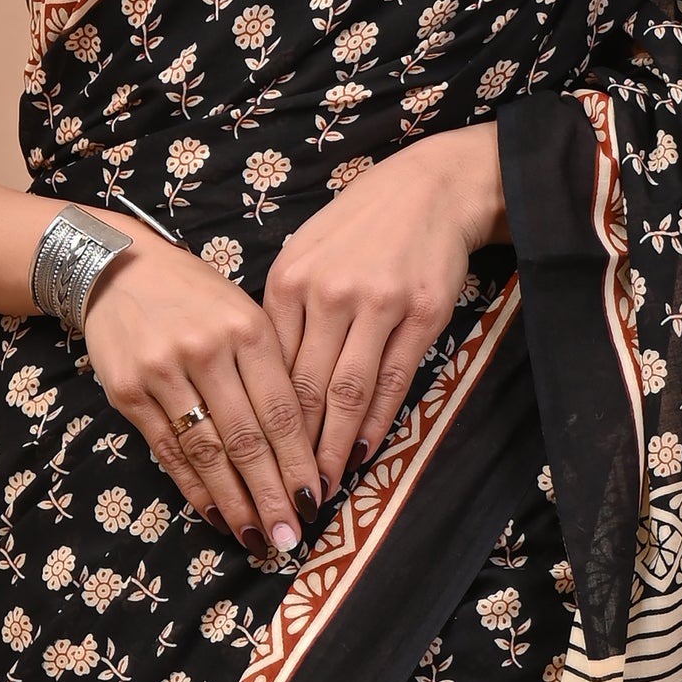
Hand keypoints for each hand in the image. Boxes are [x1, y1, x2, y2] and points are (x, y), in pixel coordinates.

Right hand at [81, 223, 321, 555]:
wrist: (120, 269)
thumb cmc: (198, 296)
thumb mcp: (244, 314)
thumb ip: (270, 370)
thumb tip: (303, 445)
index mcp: (248, 328)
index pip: (282, 409)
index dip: (299, 461)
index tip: (315, 500)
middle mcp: (207, 350)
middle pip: (247, 438)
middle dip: (271, 494)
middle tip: (290, 537)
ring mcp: (164, 372)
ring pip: (207, 452)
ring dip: (234, 502)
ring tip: (257, 536)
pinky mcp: (129, 392)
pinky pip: (169, 451)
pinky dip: (193, 487)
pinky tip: (215, 513)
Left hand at [262, 123, 506, 493]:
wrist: (428, 188)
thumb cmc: (359, 225)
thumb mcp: (306, 253)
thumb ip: (284, 311)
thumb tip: (264, 379)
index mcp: (288, 280)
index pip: (268, 367)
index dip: (260, 422)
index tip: (253, 461)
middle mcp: (327, 293)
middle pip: (303, 388)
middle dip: (292, 450)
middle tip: (283, 493)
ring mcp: (376, 304)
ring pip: (346, 392)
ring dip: (332, 448)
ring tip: (321, 488)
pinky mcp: (420, 315)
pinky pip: (393, 380)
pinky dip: (375, 421)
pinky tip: (362, 450)